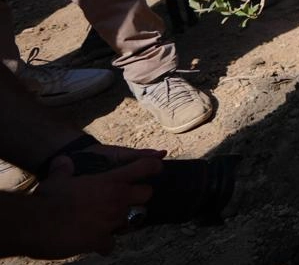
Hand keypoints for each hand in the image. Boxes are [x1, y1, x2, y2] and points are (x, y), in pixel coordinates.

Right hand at [24, 148, 163, 256]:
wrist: (36, 224)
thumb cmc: (47, 198)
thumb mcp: (57, 178)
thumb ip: (64, 169)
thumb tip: (62, 161)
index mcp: (110, 181)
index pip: (144, 167)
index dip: (151, 167)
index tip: (156, 167)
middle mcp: (116, 200)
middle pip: (146, 195)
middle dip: (140, 195)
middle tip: (127, 197)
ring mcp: (110, 222)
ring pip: (132, 220)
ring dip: (122, 219)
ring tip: (108, 219)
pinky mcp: (100, 241)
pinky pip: (110, 244)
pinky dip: (104, 243)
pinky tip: (95, 241)